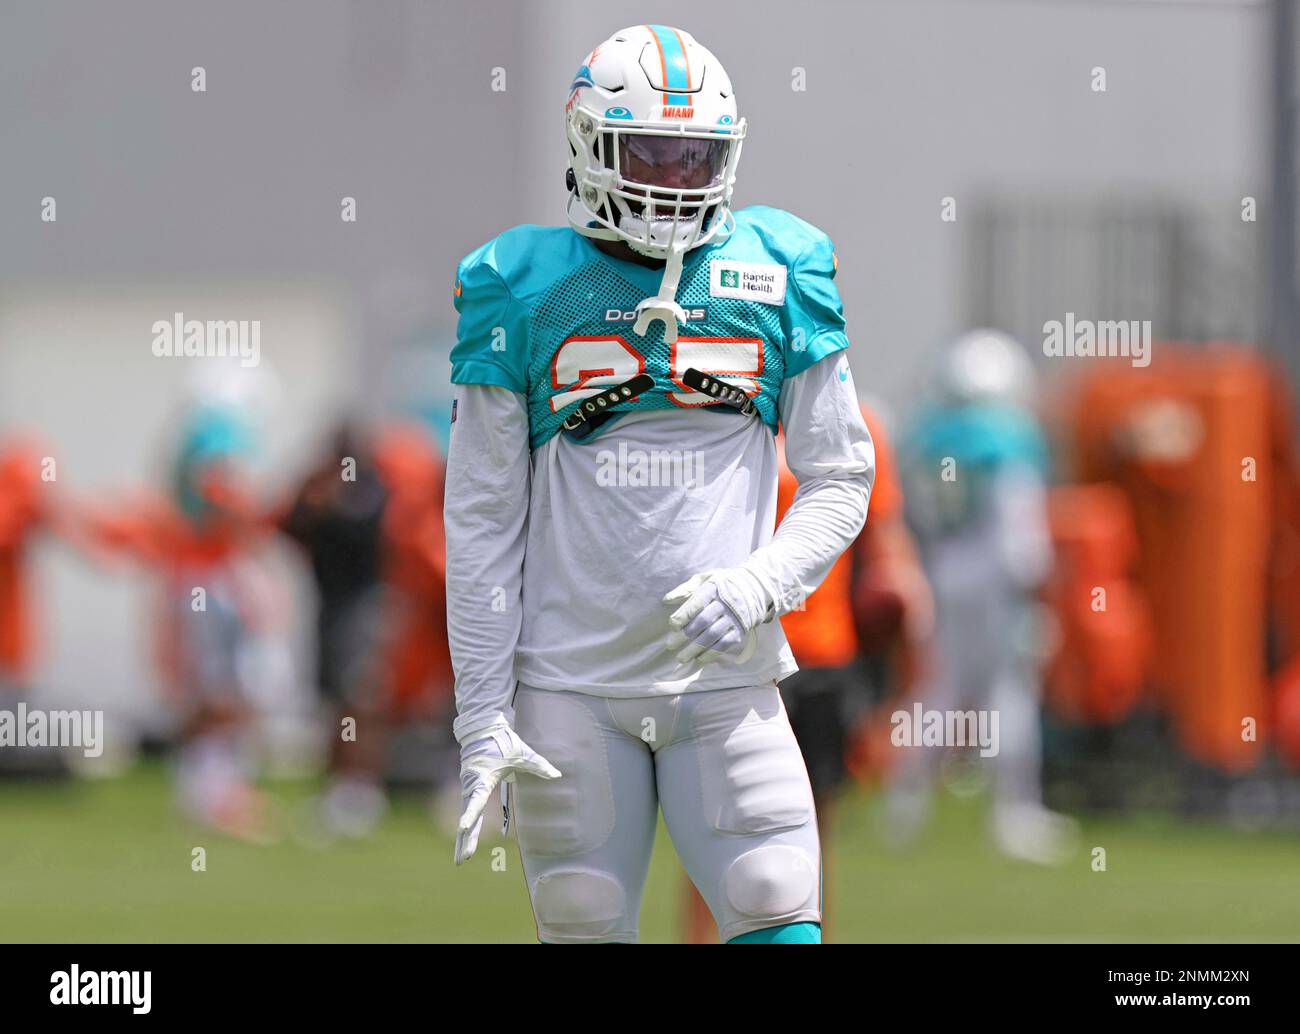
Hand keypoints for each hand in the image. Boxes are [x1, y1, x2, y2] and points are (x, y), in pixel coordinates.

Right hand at [455, 722, 559, 864]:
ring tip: (461, 859)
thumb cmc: (502, 740)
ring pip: (467, 816)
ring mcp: (470, 787)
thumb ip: (538, 765)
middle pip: (468, 816)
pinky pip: (470, 810)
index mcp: (482, 777)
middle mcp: (472, 784)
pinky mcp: (472, 787)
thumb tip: (557, 775)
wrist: (483, 728)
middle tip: (462, 860)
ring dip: (464, 837)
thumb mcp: (521, 752)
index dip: (470, 815)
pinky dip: (468, 826)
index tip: (463, 828)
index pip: (476, 800)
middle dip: (465, 839)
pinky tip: (466, 842)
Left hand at [663, 570, 762, 669]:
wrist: (755, 588)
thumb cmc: (724, 583)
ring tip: (681, 657)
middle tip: (671, 645)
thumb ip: (686, 589)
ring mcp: (735, 617)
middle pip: (703, 621)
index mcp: (714, 587)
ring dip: (696, 648)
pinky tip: (700, 658)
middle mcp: (726, 603)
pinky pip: (725, 644)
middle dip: (686, 635)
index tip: (672, 625)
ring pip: (713, 635)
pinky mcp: (741, 630)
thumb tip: (666, 600)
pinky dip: (712, 653)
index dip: (683, 615)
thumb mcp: (706, 578)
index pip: (697, 603)